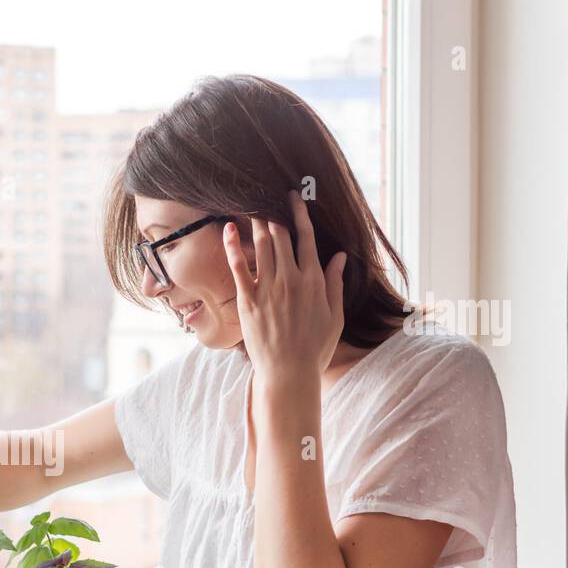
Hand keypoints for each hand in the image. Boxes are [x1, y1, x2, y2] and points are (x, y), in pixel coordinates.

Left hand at [222, 189, 345, 386]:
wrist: (289, 373)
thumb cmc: (315, 348)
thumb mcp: (335, 315)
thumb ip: (335, 283)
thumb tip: (339, 256)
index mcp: (313, 280)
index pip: (306, 238)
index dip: (299, 214)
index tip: (293, 197)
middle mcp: (290, 279)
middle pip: (280, 236)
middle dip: (273, 212)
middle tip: (264, 194)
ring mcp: (268, 289)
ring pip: (261, 246)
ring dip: (255, 222)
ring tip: (249, 203)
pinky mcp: (248, 300)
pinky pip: (238, 268)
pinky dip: (233, 246)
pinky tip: (228, 228)